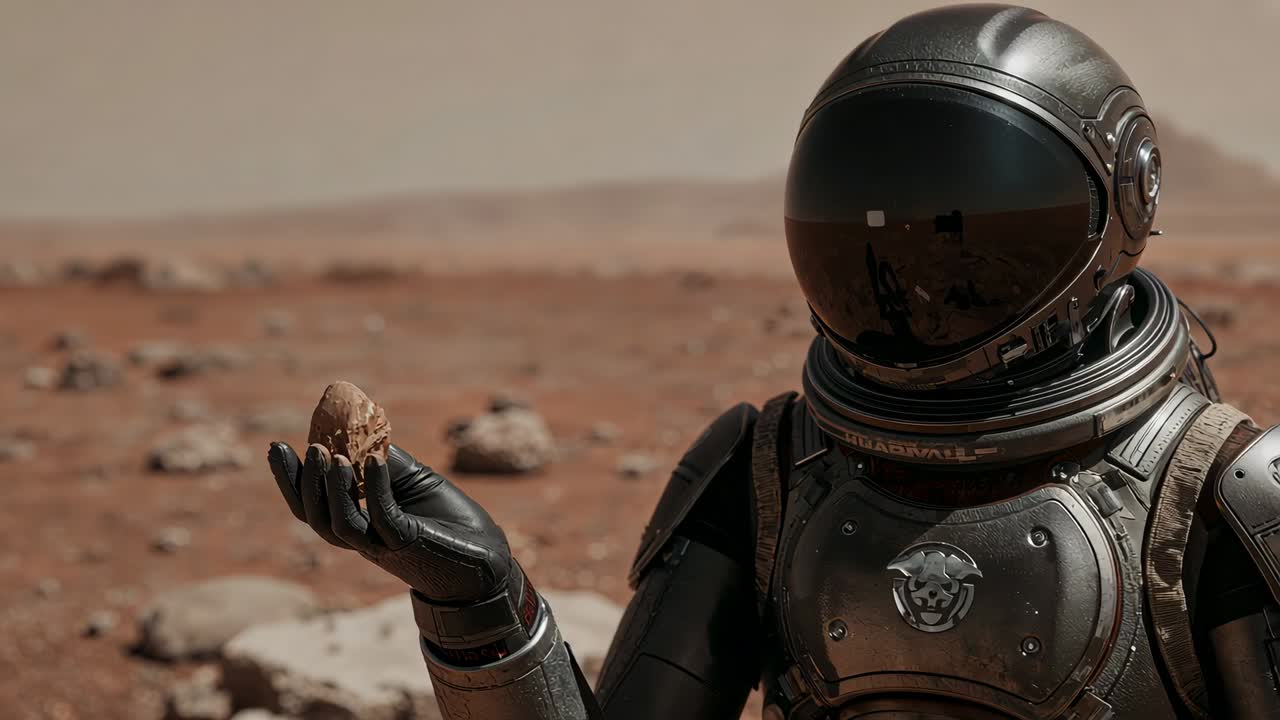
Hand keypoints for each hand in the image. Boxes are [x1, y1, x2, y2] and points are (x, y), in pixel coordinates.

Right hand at [267, 441, 513, 603]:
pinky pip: (383, 516)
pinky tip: (372, 459)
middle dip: (303, 484)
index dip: (291, 480)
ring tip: (331, 454)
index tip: (277, 446)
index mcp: (358, 526)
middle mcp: (364, 540)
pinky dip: (375, 486)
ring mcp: (384, 545)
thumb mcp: (410, 483)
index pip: (313, 506)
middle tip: (305, 447)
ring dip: (332, 488)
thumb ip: (383, 461)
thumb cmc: (446, 521)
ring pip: (341, 524)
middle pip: (316, 519)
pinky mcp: (408, 543)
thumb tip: (359, 428)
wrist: (486, 560)